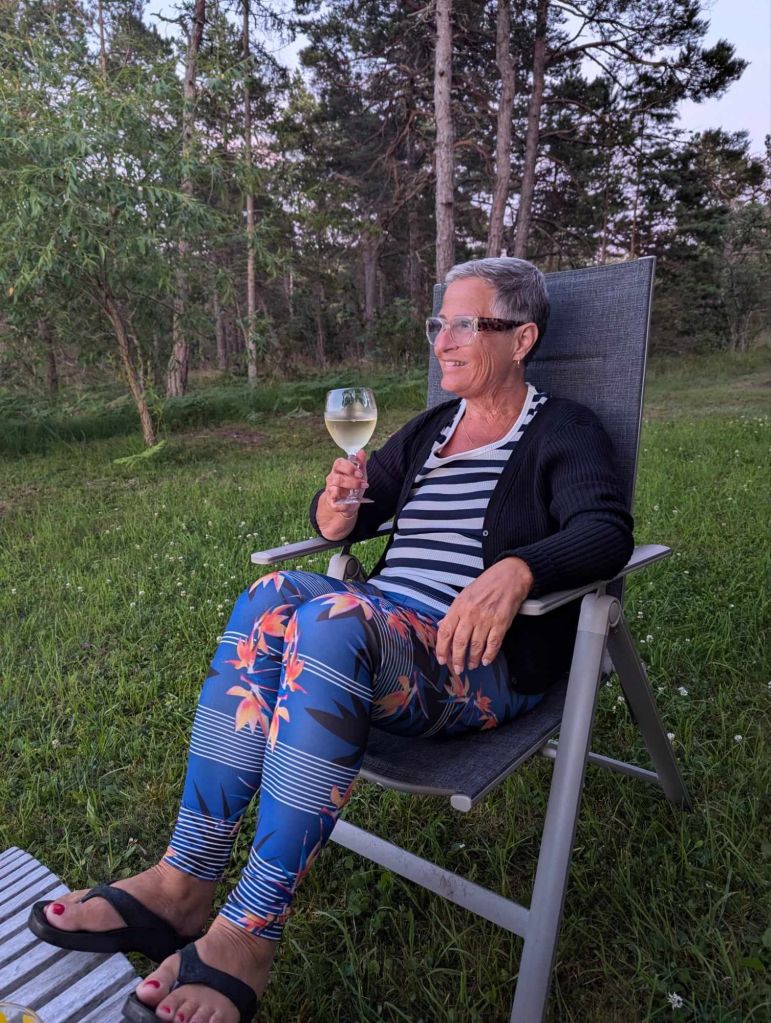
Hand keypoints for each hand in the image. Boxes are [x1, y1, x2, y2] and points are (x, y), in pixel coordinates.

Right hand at [322, 451, 367, 516]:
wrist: (348, 502)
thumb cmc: (353, 485)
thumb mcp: (359, 474)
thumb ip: (360, 463)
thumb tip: (361, 451)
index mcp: (338, 469)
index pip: (338, 463)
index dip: (349, 467)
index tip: (359, 473)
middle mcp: (332, 479)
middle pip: (338, 478)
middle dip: (352, 481)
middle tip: (363, 484)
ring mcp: (330, 491)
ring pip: (335, 490)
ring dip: (348, 491)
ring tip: (358, 494)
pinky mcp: (331, 503)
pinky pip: (335, 504)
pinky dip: (344, 505)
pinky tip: (351, 503)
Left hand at [435, 558, 533, 673]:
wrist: (508, 577)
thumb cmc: (486, 584)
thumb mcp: (464, 594)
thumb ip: (453, 612)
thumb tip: (442, 626)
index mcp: (459, 606)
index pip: (445, 632)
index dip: (442, 648)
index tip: (442, 659)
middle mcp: (471, 614)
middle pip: (460, 642)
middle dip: (457, 659)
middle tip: (457, 668)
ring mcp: (486, 619)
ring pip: (476, 646)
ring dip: (473, 659)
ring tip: (472, 665)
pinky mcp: (501, 623)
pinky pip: (493, 644)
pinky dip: (489, 655)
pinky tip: (486, 660)